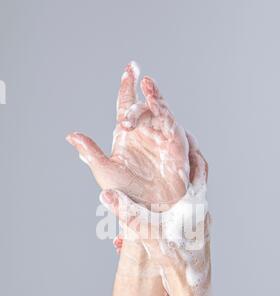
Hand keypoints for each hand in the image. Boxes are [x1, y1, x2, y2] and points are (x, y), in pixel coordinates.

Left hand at [66, 61, 189, 208]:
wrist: (149, 208)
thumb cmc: (127, 192)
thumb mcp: (104, 171)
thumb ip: (90, 152)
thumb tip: (71, 136)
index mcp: (126, 134)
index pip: (125, 105)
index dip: (127, 86)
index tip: (129, 68)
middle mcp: (144, 131)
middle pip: (139, 103)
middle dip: (135, 89)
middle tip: (128, 97)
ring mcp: (159, 135)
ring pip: (156, 108)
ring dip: (152, 95)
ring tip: (145, 82)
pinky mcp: (174, 142)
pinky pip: (169, 121)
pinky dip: (164, 108)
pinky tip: (156, 100)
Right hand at [101, 132, 210, 295]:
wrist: (193, 291)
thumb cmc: (176, 261)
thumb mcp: (148, 234)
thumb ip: (127, 213)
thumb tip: (106, 193)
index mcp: (195, 204)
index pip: (199, 167)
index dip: (192, 150)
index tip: (184, 135)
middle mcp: (202, 212)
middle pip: (198, 179)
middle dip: (185, 165)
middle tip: (172, 154)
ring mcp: (201, 227)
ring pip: (192, 199)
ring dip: (179, 189)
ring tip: (163, 182)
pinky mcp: (197, 239)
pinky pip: (188, 216)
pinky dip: (177, 209)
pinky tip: (162, 216)